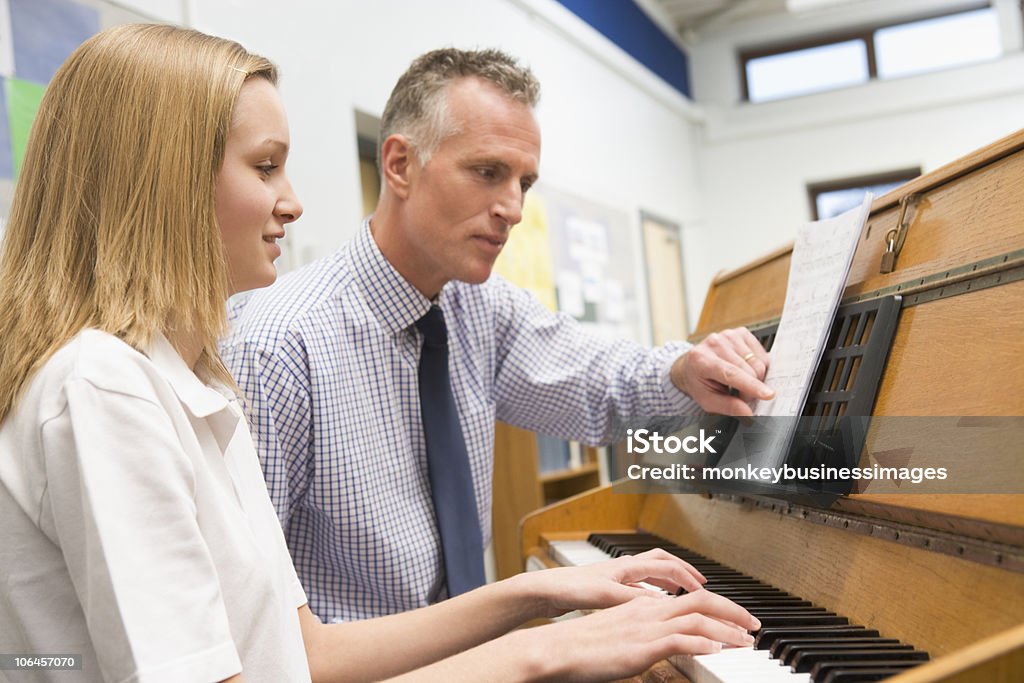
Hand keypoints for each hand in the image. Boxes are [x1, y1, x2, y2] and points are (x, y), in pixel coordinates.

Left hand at [523, 548, 707, 617]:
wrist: (544, 589)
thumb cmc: (570, 587)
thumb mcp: (606, 596)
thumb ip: (633, 599)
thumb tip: (660, 604)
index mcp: (627, 566)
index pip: (667, 566)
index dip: (688, 577)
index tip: (704, 589)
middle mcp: (624, 567)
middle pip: (662, 562)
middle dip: (683, 571)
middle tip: (700, 583)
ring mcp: (616, 576)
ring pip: (650, 573)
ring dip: (668, 580)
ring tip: (681, 592)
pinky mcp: (607, 586)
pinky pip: (638, 585)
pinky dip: (651, 592)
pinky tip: (651, 604)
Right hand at [534, 589, 760, 681]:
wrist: (557, 649)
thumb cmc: (581, 648)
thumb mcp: (619, 637)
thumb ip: (642, 636)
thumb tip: (660, 645)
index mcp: (643, 607)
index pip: (690, 597)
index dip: (719, 605)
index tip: (736, 618)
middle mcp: (648, 611)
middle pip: (702, 600)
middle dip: (733, 610)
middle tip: (753, 625)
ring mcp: (646, 627)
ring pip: (699, 616)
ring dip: (728, 627)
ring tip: (746, 640)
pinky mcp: (642, 645)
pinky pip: (682, 638)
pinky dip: (705, 641)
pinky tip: (719, 649)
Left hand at [670, 327, 773, 415]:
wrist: (692, 365)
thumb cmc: (699, 382)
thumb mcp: (707, 400)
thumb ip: (728, 407)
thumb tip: (748, 413)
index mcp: (701, 360)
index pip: (731, 373)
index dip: (751, 385)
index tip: (768, 395)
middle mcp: (715, 343)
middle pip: (750, 370)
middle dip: (751, 389)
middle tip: (740, 395)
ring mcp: (728, 335)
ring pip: (759, 363)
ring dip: (755, 378)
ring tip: (739, 381)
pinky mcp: (740, 333)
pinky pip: (762, 354)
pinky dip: (758, 366)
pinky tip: (744, 369)